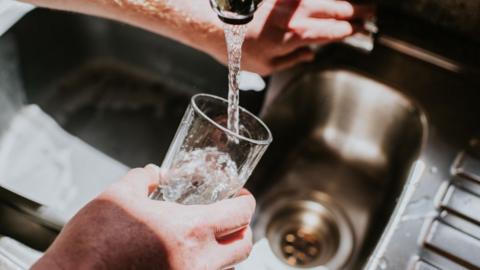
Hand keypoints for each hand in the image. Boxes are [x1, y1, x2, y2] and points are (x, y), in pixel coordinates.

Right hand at [32, 165, 255, 269]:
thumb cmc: (93, 240)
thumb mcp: (119, 195)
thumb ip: (144, 178)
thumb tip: (157, 173)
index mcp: (190, 230)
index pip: (241, 214)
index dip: (246, 200)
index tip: (240, 194)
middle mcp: (198, 262)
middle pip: (245, 246)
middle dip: (243, 227)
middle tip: (230, 216)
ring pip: (230, 268)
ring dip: (227, 251)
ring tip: (211, 237)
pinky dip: (209, 267)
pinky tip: (190, 257)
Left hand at [240, 0, 374, 74]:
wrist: (213, 23)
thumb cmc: (236, 48)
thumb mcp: (266, 67)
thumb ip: (293, 60)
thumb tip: (310, 55)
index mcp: (297, 36)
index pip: (333, 31)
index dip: (350, 30)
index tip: (361, 30)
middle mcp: (297, 14)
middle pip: (334, 9)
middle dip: (355, 11)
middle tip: (370, 13)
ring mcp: (288, 1)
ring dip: (340, 2)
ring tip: (354, 6)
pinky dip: (318, 1)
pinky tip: (324, 3)